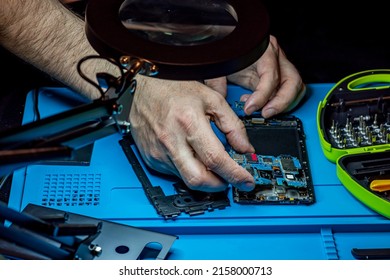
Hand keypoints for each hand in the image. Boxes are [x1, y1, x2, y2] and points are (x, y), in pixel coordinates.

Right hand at [130, 77, 255, 191]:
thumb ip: (232, 126)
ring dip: (204, 176)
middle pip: (198, 179)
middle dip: (219, 185)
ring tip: (210, 161)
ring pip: (186, 179)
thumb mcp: (212, 99)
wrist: (143, 86)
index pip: (215, 159)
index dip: (234, 174)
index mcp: (189, 123)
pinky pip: (173, 172)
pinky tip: (191, 155)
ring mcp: (158, 152)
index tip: (246, 181)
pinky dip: (188, 169)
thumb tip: (245, 148)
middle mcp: (171, 140)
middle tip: (229, 178)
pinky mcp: (150, 157)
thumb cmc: (174, 88)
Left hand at [206, 35, 304, 117]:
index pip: (272, 76)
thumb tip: (222, 97)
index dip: (262, 96)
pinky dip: (277, 102)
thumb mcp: (219, 63)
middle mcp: (276, 56)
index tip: (250, 108)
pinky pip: (286, 91)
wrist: (224, 40)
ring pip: (294, 88)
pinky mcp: (276, 75)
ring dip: (283, 104)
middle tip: (265, 114)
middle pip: (292, 82)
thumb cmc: (225, 48)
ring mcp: (279, 65)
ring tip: (263, 112)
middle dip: (281, 103)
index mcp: (264, 50)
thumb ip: (218, 80)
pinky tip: (259, 104)